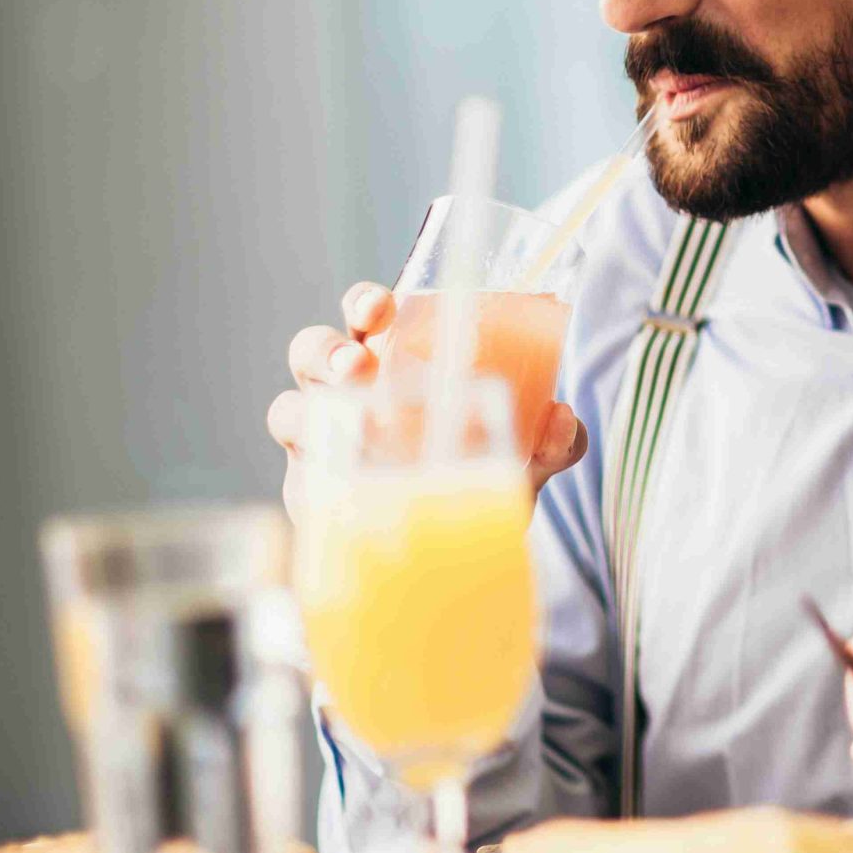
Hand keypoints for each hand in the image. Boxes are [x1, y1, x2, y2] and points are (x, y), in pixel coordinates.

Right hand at [266, 282, 586, 519]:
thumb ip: (553, 439)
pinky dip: (312, 479)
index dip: (364, 304)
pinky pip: (295, 478)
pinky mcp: (311, 492)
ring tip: (354, 427)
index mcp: (395, 361)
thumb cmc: (479, 474)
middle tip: (358, 365)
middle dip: (325, 351)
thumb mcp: (527, 457)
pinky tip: (340, 489)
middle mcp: (349, 392)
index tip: (381, 306)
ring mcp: (322, 441)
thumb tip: (563, 418)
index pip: (366, 318)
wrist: (458, 548)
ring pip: (289, 410)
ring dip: (308, 411)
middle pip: (311, 351)